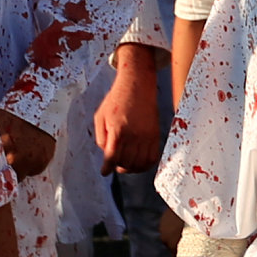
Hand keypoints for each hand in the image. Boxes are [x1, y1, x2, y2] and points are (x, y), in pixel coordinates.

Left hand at [91, 49, 160, 174]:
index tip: (104, 172)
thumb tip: (107, 156)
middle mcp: (134, 135)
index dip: (107, 168)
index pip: (112, 158)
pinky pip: (152, 158)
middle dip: (118, 166)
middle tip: (115, 163)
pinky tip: (138, 162)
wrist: (137, 85)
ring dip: (131, 167)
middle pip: (126, 163)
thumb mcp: (100, 116)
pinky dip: (145, 165)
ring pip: (139, 163)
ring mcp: (146, 136)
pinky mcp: (155, 135)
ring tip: (125, 163)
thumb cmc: (116, 100)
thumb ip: (101, 138)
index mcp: (118, 130)